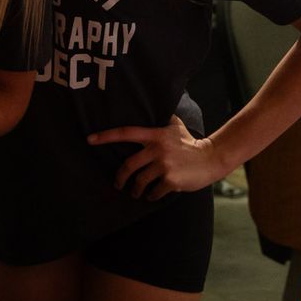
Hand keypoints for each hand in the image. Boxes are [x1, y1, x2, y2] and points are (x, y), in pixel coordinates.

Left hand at [87, 116, 225, 199]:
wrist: (211, 158)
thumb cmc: (190, 142)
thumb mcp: (175, 125)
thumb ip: (162, 117)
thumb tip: (153, 104)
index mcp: (155, 135)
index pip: (126, 133)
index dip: (106, 136)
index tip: (90, 139)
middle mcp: (157, 149)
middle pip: (128, 165)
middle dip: (120, 178)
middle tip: (118, 184)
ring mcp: (164, 165)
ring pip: (140, 181)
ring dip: (135, 190)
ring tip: (135, 193)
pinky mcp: (171, 180)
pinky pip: (154, 192)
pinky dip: (151, 196)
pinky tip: (151, 196)